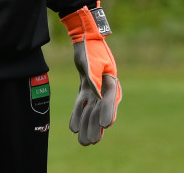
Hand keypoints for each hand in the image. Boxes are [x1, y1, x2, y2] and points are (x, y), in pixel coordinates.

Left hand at [61, 4, 120, 144]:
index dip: (107, 113)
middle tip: (91, 143)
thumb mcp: (93, 63)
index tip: (105, 125)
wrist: (86, 40)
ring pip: (91, 111)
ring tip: (83, 142)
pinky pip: (83, 105)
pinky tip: (73, 128)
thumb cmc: (92, 50)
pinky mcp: (86, 88)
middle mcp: (104, 89)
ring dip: (86, 126)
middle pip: (99, 112)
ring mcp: (95, 90)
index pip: (109, 101)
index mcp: (110, 83)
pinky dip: (78, 115)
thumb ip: (94, 79)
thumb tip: (96, 96)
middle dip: (94, 128)